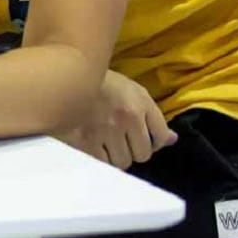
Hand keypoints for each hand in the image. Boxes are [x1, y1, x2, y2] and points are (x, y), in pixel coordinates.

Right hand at [56, 70, 175, 168]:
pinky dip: (99, 157)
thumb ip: (154, 116)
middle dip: (133, 149)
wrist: (64, 76)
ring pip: (122, 162)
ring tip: (105, 143)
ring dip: (116, 156)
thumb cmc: (101, 83)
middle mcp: (125, 118)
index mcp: (139, 103)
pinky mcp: (83, 140)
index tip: (140, 136)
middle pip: (143, 154)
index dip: (153, 140)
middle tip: (120, 139)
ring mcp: (104, 131)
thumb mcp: (132, 92)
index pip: (160, 136)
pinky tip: (93, 145)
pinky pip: (101, 162)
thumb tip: (173, 140)